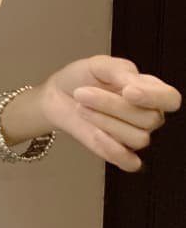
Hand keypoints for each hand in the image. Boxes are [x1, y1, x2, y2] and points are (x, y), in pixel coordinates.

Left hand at [39, 55, 181, 171]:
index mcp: (149, 90)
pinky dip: (115, 151)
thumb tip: (136, 85)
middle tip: (83, 93)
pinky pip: (130, 162)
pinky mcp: (118, 153)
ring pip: (138, 138)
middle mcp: (147, 115)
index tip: (127, 91)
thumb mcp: (100, 65)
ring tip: (81, 107)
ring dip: (104, 122)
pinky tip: (96, 134)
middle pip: (149, 120)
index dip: (154, 97)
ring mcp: (134, 136)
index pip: (170, 99)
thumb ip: (120, 72)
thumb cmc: (81, 78)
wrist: (57, 95)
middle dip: (112, 105)